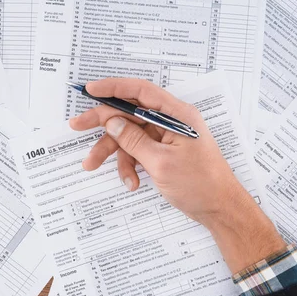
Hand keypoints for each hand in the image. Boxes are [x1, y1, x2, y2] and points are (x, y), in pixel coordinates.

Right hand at [69, 78, 284, 271]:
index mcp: (176, 114)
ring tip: (93, 165)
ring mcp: (166, 137)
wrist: (219, 208)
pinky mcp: (162, 152)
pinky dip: (129, 166)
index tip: (90, 89)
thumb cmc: (200, 184)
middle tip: (77, 126)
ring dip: (113, 153)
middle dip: (103, 123)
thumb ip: (133, 140)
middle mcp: (170, 121)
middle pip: (130, 113)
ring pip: (129, 136)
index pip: (140, 91)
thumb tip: (112, 121)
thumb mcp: (161, 162)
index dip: (113, 87)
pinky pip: (137, 152)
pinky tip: (131, 182)